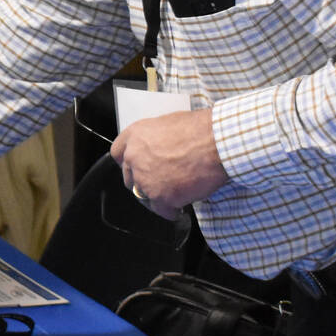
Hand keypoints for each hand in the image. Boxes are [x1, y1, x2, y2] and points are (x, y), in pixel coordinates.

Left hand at [108, 107, 228, 213]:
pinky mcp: (160, 197)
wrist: (217, 143)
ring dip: (158, 197)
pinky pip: (162, 211)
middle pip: (130, 178)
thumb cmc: (201, 130)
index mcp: (135, 136)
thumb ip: (155, 141)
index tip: (135, 169)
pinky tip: (182, 206)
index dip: (129, 163)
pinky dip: (172, 211)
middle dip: (144, 182)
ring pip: (144, 196)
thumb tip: (159, 151)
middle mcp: (134, 157)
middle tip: (162, 182)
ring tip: (176, 193)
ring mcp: (145, 179)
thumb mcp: (169, 125)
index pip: (118, 153)